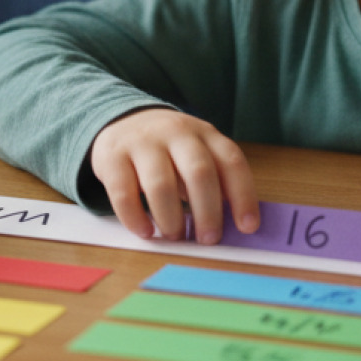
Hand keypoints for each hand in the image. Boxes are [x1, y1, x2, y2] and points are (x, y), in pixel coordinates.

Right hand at [89, 108, 259, 243]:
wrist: (122, 120)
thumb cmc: (168, 149)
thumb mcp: (196, 153)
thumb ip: (214, 180)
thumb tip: (233, 225)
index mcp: (205, 134)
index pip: (231, 162)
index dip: (243, 196)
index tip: (248, 227)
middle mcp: (176, 133)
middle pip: (199, 172)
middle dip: (207, 212)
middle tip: (208, 239)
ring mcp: (142, 142)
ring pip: (160, 184)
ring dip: (171, 218)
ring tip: (175, 235)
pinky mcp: (112, 156)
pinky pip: (123, 192)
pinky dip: (135, 218)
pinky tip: (145, 231)